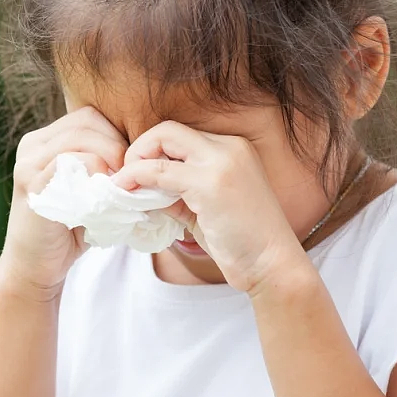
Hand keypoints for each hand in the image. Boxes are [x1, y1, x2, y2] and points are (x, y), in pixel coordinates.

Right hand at [0, 106, 127, 298]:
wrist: (36, 266)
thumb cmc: (70, 228)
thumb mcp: (90, 189)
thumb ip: (105, 165)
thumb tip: (145, 152)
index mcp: (45, 140)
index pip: (90, 117)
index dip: (116, 135)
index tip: (130, 166)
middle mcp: (32, 144)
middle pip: (87, 121)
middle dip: (116, 146)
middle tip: (129, 176)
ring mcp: (28, 162)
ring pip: (80, 138)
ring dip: (108, 159)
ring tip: (118, 186)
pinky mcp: (31, 183)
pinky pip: (69, 162)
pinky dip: (94, 175)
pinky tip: (103, 197)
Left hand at [110, 121, 305, 295]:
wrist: (273, 266)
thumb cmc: (243, 243)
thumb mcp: (205, 208)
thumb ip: (176, 192)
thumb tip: (140, 186)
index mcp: (233, 149)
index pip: (180, 135)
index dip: (153, 152)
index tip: (139, 177)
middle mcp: (229, 147)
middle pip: (168, 129)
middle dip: (139, 149)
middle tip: (127, 178)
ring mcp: (221, 162)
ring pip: (162, 140)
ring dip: (135, 162)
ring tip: (123, 187)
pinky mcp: (210, 183)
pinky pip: (160, 171)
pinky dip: (137, 178)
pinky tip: (129, 195)